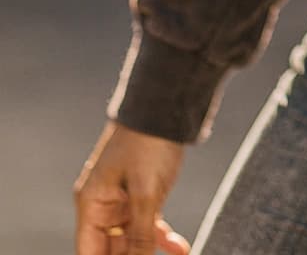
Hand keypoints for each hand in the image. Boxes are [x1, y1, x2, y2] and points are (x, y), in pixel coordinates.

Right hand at [74, 121, 189, 254]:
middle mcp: (103, 204)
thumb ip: (140, 234)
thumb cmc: (149, 142)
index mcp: (92, 203)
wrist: (168, 105)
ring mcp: (123, 200)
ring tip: (176, 253)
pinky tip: (179, 247)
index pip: (89, 251)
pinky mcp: (143, 194)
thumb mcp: (146, 192)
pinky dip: (161, 237)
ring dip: (150, 249)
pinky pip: (147, 225)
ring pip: (132, 239)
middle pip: (110, 249)